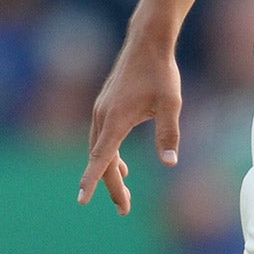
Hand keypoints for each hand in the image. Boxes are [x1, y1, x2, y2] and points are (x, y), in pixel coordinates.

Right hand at [78, 30, 182, 214]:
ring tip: (124, 196)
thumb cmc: (161, 73)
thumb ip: (168, 133)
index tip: (82, 201)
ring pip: (100, 150)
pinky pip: (103, 139)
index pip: (100, 157)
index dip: (91, 181)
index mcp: (116, 119)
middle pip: (101, 160)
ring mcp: (101, 111)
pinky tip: (123, 167)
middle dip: (112, 187)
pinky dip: (110, 157)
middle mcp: (103, 117)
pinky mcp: (105, 107)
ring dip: (110, 173)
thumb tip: (170, 163)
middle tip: (125, 210)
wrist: (147, 43)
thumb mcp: (171, 104)